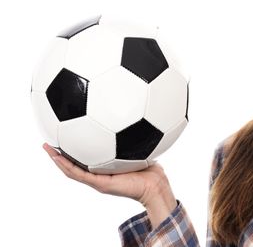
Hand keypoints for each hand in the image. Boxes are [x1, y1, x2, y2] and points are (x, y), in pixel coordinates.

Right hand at [43, 143, 176, 227]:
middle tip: (48, 140)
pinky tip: (58, 157)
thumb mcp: (139, 149)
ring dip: (57, 160)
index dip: (72, 150)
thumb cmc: (150, 169)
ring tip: (46, 148)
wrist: (155, 186)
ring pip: (71, 171)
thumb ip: (132, 138)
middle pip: (73, 164)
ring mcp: (97, 181)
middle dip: (60, 153)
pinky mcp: (101, 184)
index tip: (63, 135)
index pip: (83, 159)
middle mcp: (98, 175)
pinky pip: (79, 175)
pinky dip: (67, 166)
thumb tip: (133, 118)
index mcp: (104, 168)